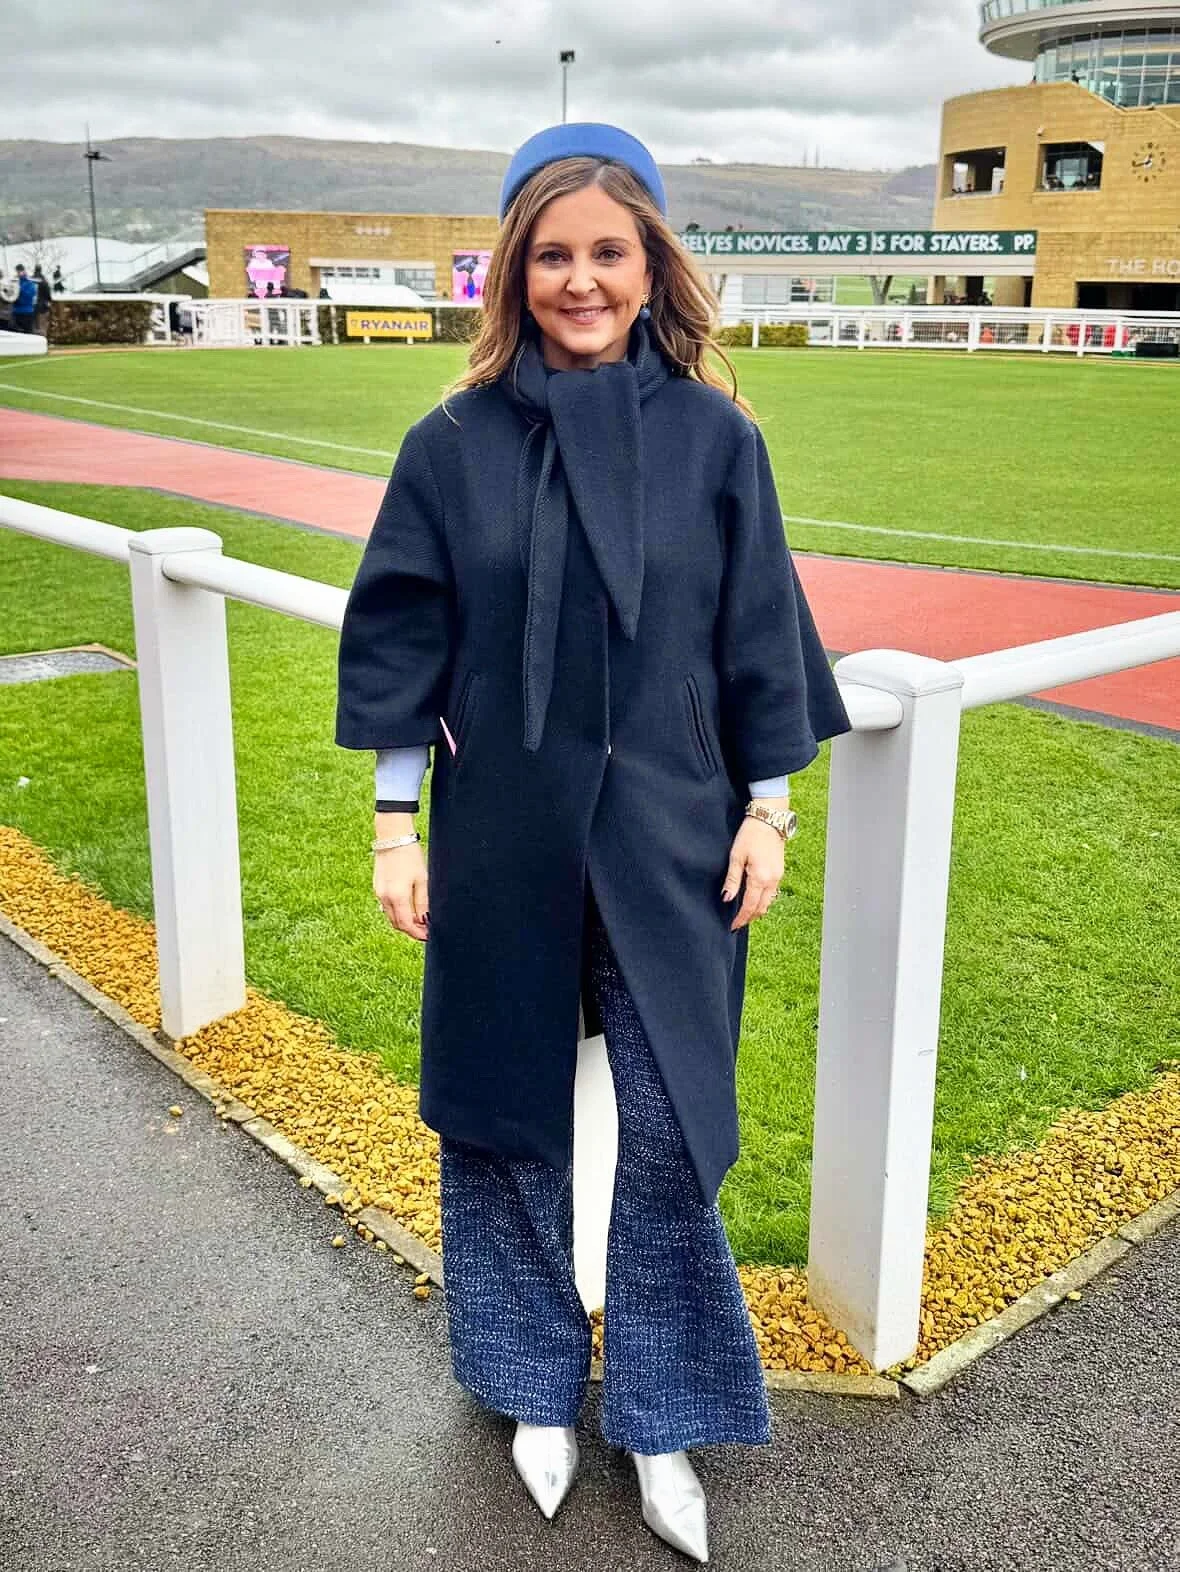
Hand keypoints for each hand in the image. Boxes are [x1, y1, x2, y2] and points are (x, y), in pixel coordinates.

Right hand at [374, 842, 429, 942]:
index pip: (406, 925)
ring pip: (391, 916)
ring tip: (419, 919)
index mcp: (397, 897)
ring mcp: (378, 893)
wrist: (393, 838)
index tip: (427, 936)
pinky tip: (408, 907)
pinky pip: (386, 906)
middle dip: (411, 930)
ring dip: (403, 921)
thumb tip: (424, 920)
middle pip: (397, 924)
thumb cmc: (410, 856)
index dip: (417, 933)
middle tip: (425, 930)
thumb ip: (422, 902)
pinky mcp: (377, 887)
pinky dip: (397, 912)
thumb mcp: (422, 880)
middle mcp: (384, 898)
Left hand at [721, 812, 786, 930]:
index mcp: (760, 878)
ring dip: (757, 910)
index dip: (741, 918)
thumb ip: (732, 879)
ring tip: (745, 914)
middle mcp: (772, 880)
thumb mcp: (736, 856)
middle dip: (750, 918)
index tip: (732, 926)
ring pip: (769, 901)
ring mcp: (778, 876)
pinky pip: (772, 892)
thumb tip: (727, 898)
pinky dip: (763, 900)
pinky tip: (754, 898)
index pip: (749, 906)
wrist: (769, 819)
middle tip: (738, 923)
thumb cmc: (750, 834)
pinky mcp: (780, 871)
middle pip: (761, 908)